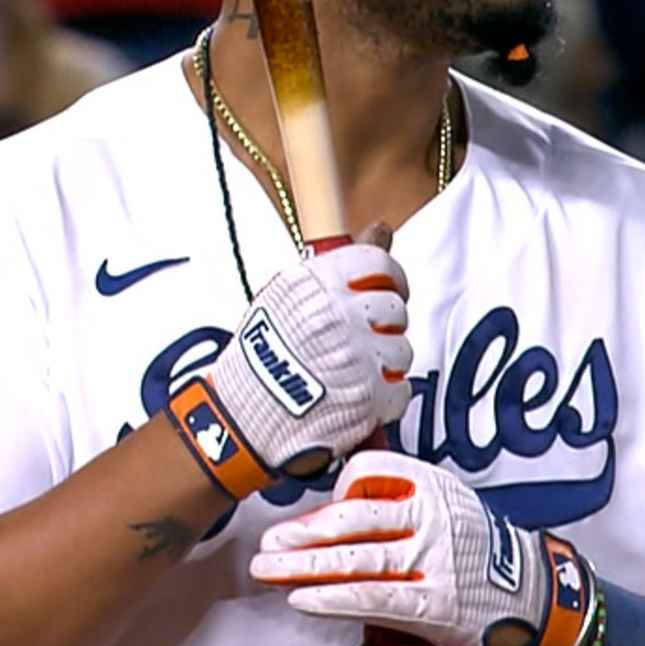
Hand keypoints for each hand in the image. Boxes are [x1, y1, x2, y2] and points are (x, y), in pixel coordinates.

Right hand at [165, 224, 412, 498]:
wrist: (242, 417)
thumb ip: (338, 264)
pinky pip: (400, 389)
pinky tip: (357, 397)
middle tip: (360, 339)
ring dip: (384, 363)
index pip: (379, 262)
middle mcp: (337, 315)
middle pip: (395, 307)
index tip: (385, 289)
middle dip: (383, 324)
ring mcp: (355, 356)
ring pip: (402, 350)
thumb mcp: (287, 296)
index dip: (389, 277)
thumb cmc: (261, 356)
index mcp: (314, 284)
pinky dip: (384, 398)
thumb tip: (382, 228)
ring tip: (353, 372)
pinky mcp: (368, 396)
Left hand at [250, 450, 593, 645]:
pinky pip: (373, 596)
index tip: (312, 516)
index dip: (333, 493)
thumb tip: (334, 523)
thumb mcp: (448, 511)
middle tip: (266, 544)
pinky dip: (332, 598)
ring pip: (355, 557)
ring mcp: (434, 559)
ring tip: (267, 570)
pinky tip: (302, 599)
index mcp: (433, 485)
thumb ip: (394, 512)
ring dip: (303, 565)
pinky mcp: (436, 604)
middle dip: (301, 533)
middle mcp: (433, 516)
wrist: (539, 596)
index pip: (369, 471)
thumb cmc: (483, 557)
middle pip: (352, 518)